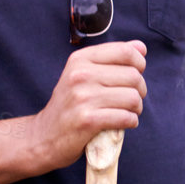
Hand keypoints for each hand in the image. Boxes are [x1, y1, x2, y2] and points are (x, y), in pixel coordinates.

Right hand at [30, 40, 146, 171]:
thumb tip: (141, 47)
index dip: (139, 63)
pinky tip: (124, 123)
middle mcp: (80, 75)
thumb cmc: (69, 105)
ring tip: (128, 112)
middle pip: (133, 76)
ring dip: (137, 108)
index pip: (125, 51)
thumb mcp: (82, 74)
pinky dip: (131, 122)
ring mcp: (83, 98)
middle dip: (140, 90)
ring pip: (133, 98)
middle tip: (132, 99)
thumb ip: (111, 58)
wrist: (43, 136)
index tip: (137, 73)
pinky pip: (126, 117)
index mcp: (80, 59)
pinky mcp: (87, 120)